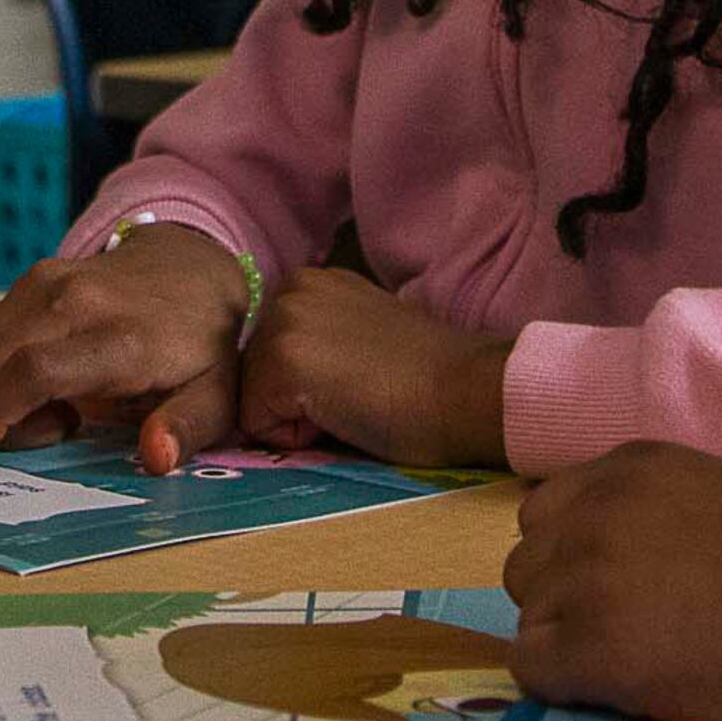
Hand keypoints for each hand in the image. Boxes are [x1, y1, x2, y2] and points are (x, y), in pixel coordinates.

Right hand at [0, 224, 251, 471]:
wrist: (194, 265)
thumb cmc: (203, 345)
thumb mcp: (217, 397)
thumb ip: (187, 428)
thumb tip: (156, 458)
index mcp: (118, 337)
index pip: (34, 372)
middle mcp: (72, 301)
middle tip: (59, 428)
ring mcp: (45, 282)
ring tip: (56, 403)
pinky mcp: (32, 277)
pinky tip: (48, 376)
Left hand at [236, 266, 505, 467]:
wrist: (468, 391)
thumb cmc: (427, 381)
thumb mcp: (356, 338)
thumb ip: (315, 345)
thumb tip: (279, 388)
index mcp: (308, 282)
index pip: (267, 356)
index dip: (305, 390)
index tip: (357, 382)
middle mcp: (290, 290)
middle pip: (253, 376)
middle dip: (293, 402)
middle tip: (356, 396)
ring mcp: (284, 321)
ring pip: (253, 401)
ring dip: (295, 419)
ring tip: (352, 404)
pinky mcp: (284, 361)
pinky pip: (258, 425)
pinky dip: (297, 438)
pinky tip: (345, 415)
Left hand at [504, 442, 721, 720]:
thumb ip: (660, 521)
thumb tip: (631, 573)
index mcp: (631, 466)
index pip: (549, 515)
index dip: (577, 564)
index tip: (625, 598)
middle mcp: (595, 507)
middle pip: (529, 566)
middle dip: (566, 605)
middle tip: (638, 639)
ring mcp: (587, 574)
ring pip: (529, 619)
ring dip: (569, 646)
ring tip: (644, 667)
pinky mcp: (594, 645)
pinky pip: (534, 671)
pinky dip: (568, 688)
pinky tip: (631, 693)